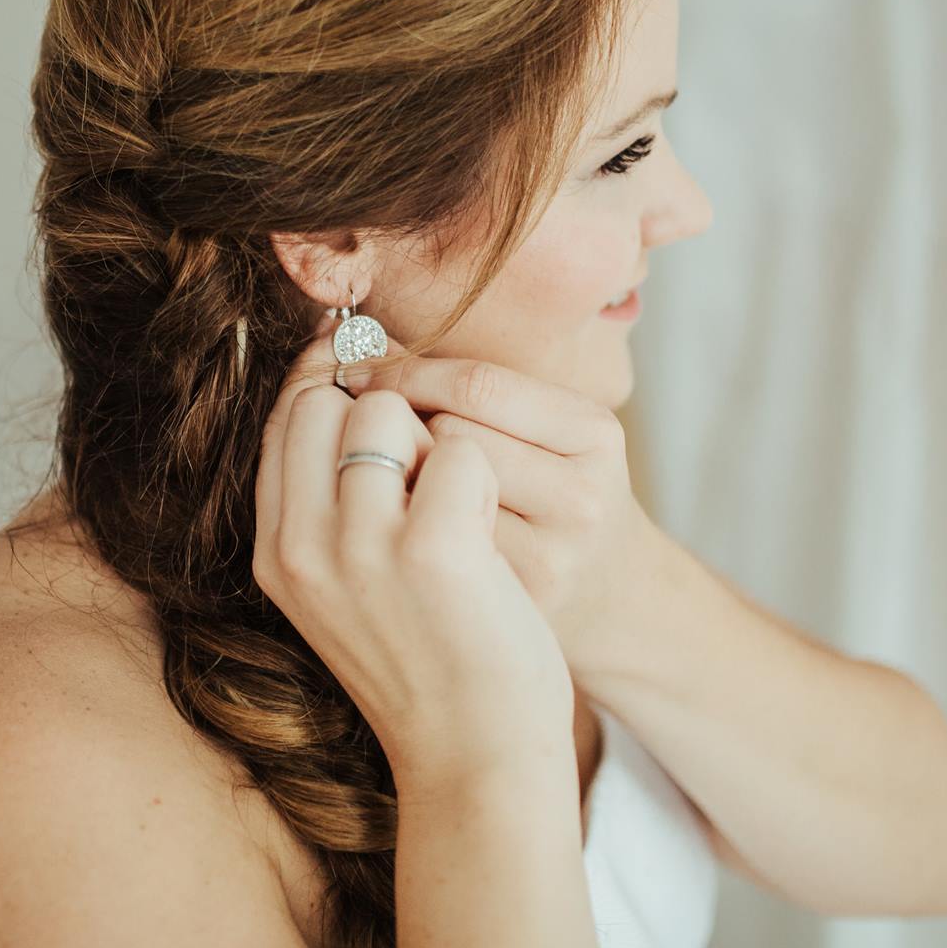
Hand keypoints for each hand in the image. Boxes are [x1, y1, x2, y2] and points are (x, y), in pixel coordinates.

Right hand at [252, 324, 580, 786]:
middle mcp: (303, 549)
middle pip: (329, 402)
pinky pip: (460, 447)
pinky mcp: (432, 549)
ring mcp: (362, 548)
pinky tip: (489, 539)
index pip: (283, 420)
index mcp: (276, 555)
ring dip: (437, 444)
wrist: (478, 761)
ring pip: (389, 411)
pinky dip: (486, 479)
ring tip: (460, 519)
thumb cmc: (430, 662)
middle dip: (388, 417)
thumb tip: (338, 375)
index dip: (334, 387)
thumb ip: (329, 501)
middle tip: (429, 488)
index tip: (377, 382)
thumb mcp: (347, 587)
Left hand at [339, 341, 656, 677]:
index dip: (407, 375)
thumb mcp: (540, 429)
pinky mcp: (503, 608)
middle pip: (450, 439)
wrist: (602, 600)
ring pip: (432, 494)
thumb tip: (344, 340)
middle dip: (401, 430)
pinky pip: (425, 548)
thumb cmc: (544, 493)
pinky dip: (402, 531)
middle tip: (383, 436)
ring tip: (402, 485)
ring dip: (398, 482)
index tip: (365, 372)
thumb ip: (465, 388)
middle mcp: (581, 499)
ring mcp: (547, 561)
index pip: (477, 385)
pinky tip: (407, 535)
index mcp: (593, 434)